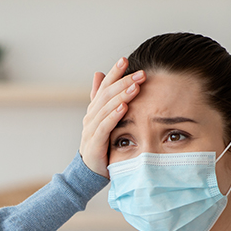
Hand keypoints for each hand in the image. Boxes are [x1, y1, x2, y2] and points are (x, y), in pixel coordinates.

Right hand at [79, 58, 145, 176]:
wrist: (90, 171)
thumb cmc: (101, 145)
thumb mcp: (103, 119)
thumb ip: (102, 98)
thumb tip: (99, 73)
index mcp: (94, 109)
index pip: (104, 86)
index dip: (114, 73)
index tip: (125, 59)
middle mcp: (90, 117)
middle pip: (106, 94)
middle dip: (123, 81)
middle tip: (141, 73)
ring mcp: (91, 130)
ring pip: (106, 108)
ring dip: (121, 95)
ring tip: (136, 86)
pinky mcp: (94, 143)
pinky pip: (104, 126)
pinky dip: (114, 115)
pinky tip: (124, 107)